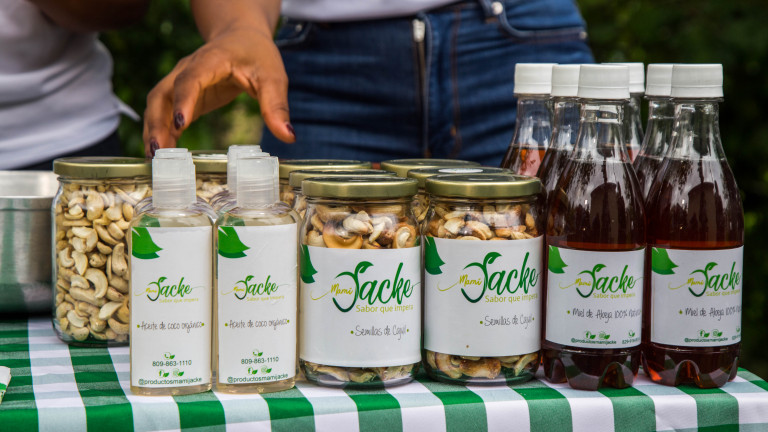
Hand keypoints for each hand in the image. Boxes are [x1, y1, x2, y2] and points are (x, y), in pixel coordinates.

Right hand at [143, 28, 294, 156]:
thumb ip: (277, 106)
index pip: (191, 80)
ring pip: (157, 104)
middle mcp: (187, 69)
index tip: (181, 124)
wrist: (241, 37)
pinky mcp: (182, 95)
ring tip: (155, 158)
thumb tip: (288, 136)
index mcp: (210, 60)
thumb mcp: (273, 77)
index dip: (184, 101)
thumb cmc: (257, 54)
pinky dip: (160, 131)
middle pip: (163, 94)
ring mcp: (180, 81)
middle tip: (157, 151)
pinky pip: (164, 112)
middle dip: (157, 123)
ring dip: (153, 130)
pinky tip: (163, 153)